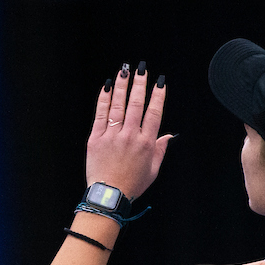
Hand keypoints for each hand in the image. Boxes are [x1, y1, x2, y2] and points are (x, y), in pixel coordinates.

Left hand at [86, 63, 172, 200]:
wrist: (108, 195)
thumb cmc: (131, 185)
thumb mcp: (152, 170)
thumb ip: (160, 150)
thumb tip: (168, 136)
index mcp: (146, 143)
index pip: (154, 113)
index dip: (158, 96)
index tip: (160, 82)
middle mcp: (130, 136)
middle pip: (136, 104)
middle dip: (140, 84)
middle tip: (141, 69)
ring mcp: (112, 136)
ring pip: (118, 105)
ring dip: (122, 86)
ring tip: (124, 71)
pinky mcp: (96, 139)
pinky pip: (101, 114)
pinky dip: (104, 99)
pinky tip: (106, 87)